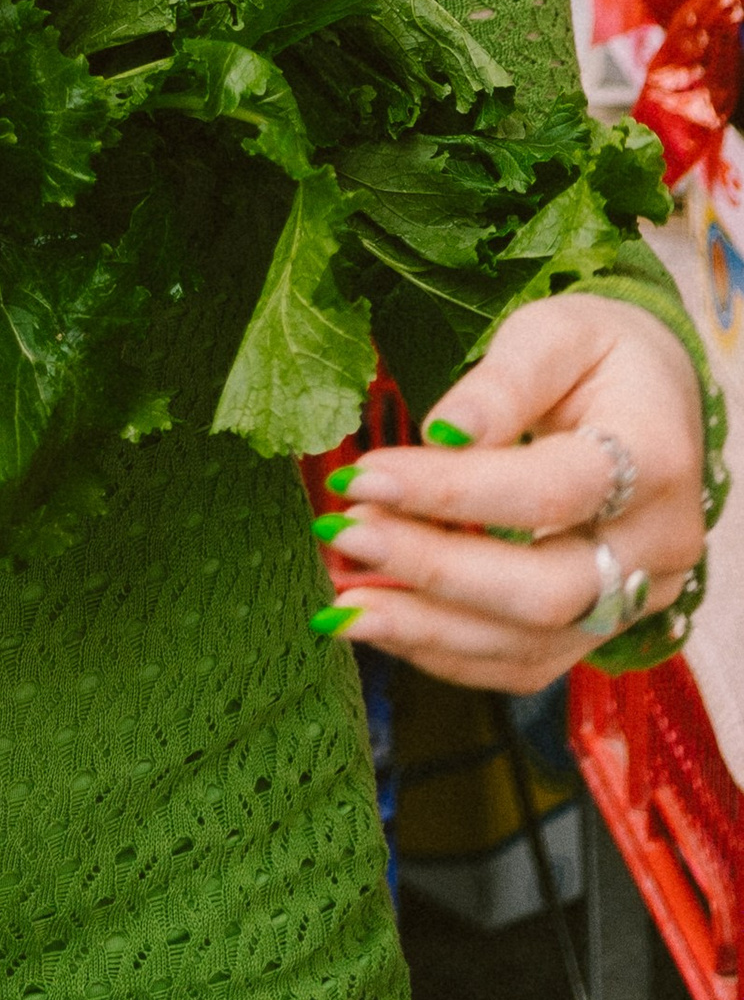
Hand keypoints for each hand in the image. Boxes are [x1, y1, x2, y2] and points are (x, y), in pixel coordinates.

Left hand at [319, 295, 706, 694]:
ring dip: (426, 628)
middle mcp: (658, 545)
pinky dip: (446, 652)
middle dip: (433, 570)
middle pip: (546, 590)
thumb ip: (504, 383)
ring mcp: (637, 598)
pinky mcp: (602, 627)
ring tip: (341, 600)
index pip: (550, 492)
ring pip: (531, 645)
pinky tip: (380, 620)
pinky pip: (525, 664)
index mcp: (657, 459)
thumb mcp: (558, 334)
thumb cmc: (597, 357)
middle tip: (344, 535)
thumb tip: (442, 432)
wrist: (654, 402)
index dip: (451, 491)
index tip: (364, 476)